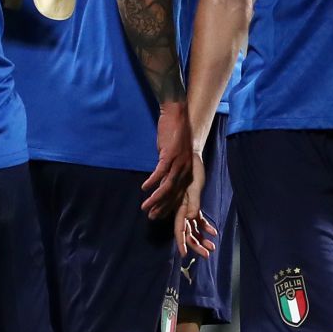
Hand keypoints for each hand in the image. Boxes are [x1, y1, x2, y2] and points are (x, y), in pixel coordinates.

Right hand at [141, 101, 194, 219]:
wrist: (177, 114)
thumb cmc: (175, 133)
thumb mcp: (175, 155)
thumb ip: (169, 168)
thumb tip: (160, 179)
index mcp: (188, 171)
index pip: (179, 194)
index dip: (169, 206)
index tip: (160, 214)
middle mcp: (185, 170)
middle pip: (174, 194)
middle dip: (162, 208)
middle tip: (151, 217)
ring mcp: (178, 163)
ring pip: (167, 187)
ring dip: (155, 199)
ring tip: (145, 207)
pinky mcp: (169, 155)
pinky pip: (160, 173)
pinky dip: (152, 182)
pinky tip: (144, 188)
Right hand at [175, 155, 216, 258]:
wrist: (191, 157)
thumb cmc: (192, 171)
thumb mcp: (193, 187)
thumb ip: (192, 203)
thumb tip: (190, 218)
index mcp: (180, 207)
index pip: (180, 229)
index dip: (181, 242)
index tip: (184, 255)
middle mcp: (182, 210)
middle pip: (187, 232)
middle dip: (196, 245)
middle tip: (207, 255)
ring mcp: (188, 208)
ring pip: (193, 228)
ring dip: (201, 239)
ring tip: (212, 248)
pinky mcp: (194, 204)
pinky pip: (199, 220)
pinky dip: (205, 227)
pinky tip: (214, 232)